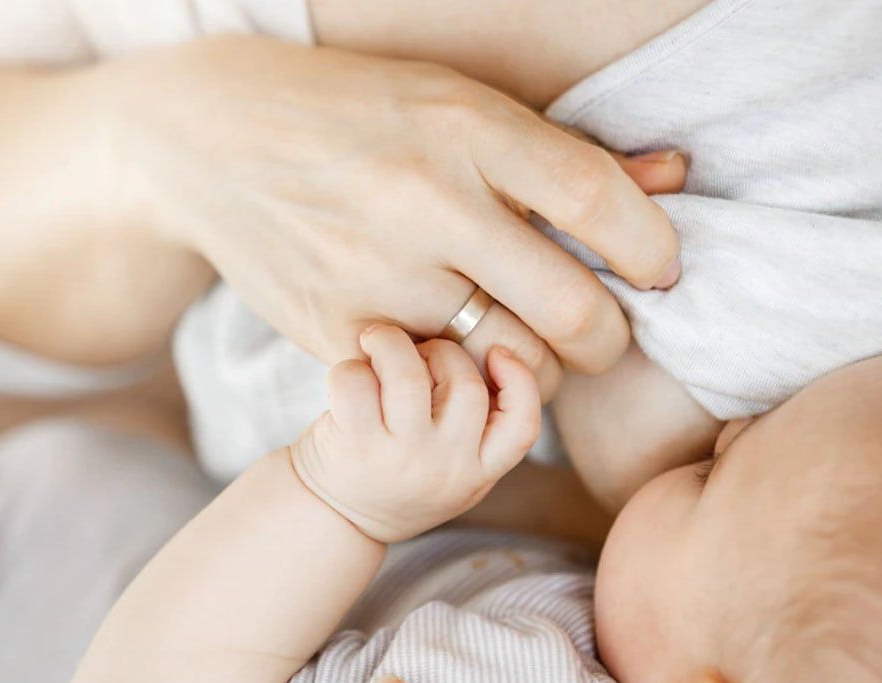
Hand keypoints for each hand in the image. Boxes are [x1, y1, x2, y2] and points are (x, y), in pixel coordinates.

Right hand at [103, 36, 683, 398]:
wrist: (208, 139)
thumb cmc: (353, 111)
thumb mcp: (456, 102)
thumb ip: (564, 153)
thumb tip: (674, 180)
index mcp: (465, 127)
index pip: (598, 201)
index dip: (654, 251)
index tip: (660, 271)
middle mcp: (424, 201)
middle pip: (571, 309)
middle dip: (611, 337)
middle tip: (606, 329)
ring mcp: (376, 275)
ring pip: (509, 361)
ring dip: (540, 364)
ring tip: (529, 337)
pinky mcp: (335, 330)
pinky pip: (437, 381)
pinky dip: (461, 375)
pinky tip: (452, 344)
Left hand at [290, 325, 539, 542]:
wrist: (333, 521)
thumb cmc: (396, 477)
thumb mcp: (449, 473)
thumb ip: (470, 431)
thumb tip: (475, 352)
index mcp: (477, 473)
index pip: (522, 428)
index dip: (520, 381)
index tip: (498, 354)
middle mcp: (445, 468)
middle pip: (466, 386)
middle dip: (443, 352)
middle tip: (418, 354)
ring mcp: (400, 458)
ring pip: (408, 377)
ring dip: (391, 344)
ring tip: (378, 343)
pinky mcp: (355, 445)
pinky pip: (356, 383)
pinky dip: (350, 367)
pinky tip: (350, 375)